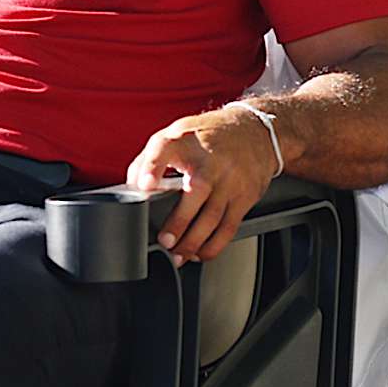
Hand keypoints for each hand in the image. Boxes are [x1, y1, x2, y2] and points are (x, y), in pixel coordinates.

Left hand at [126, 105, 279, 264]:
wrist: (255, 132)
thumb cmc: (207, 136)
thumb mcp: (175, 135)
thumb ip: (150, 158)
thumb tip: (133, 185)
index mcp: (185, 140)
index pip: (164, 148)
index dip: (152, 166)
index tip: (145, 185)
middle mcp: (210, 160)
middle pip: (196, 191)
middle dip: (180, 220)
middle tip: (165, 241)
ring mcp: (230, 179)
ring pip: (214, 215)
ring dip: (194, 241)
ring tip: (178, 255)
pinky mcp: (245, 195)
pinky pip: (229, 226)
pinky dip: (214, 244)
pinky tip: (200, 252)